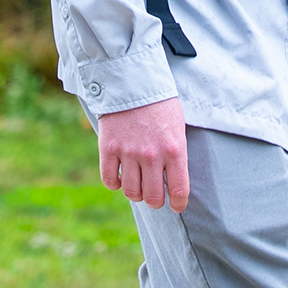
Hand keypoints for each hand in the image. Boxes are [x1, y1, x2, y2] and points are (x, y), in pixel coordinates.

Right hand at [96, 97, 189, 211]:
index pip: (178, 191)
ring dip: (135, 192)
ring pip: (131, 193)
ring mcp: (129, 153)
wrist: (133, 82)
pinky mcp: (108, 148)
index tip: (175, 206)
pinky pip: (110, 181)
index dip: (177, 204)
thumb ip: (176, 155)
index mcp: (174, 150)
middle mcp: (152, 155)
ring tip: (137, 182)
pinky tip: (120, 176)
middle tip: (154, 194)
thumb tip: (172, 182)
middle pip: (152, 198)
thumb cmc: (160, 105)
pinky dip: (115, 183)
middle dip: (155, 200)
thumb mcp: (178, 128)